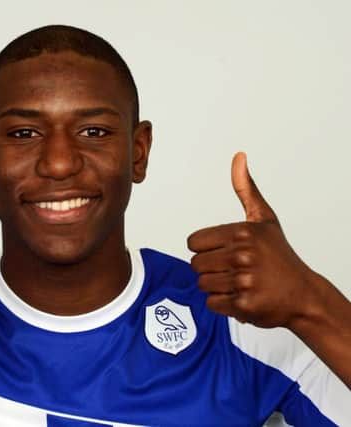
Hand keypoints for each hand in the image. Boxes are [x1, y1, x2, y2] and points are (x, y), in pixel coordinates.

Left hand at [187, 153, 317, 327]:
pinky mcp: (244, 305)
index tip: (224, 252)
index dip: (206, 249)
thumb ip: (246, 189)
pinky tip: (243, 297)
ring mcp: (244, 281)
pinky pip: (212, 303)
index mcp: (241, 232)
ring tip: (240, 283)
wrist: (304, 295)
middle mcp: (242, 255)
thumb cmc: (279, 256)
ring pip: (202, 284)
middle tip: (235, 270)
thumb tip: (238, 156)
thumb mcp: (264, 219)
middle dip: (211, 269)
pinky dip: (224, 303)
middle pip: (195, 265)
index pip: (193, 243)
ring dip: (217, 286)